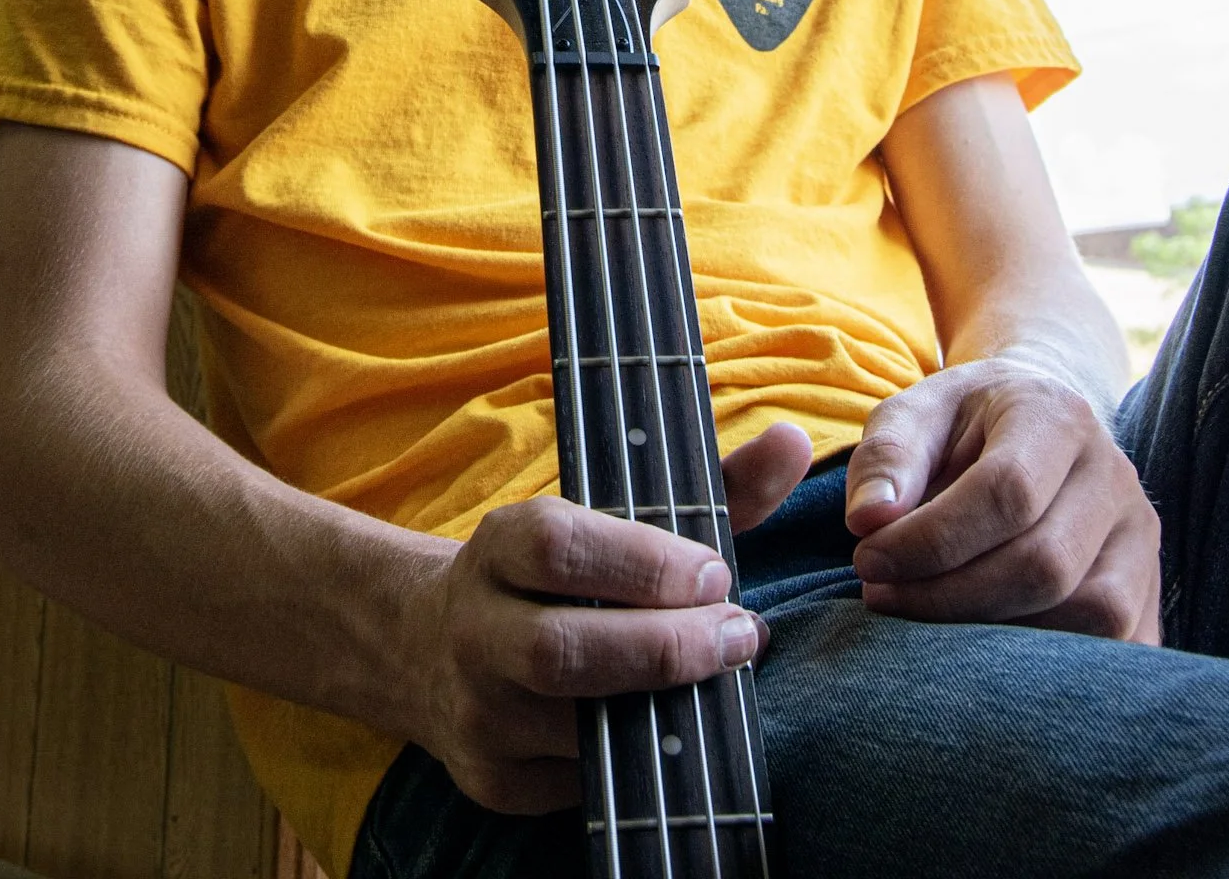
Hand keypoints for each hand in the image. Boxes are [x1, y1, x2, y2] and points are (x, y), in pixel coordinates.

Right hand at [407, 423, 809, 812]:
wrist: (435, 647)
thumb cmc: (561, 574)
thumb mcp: (620, 520)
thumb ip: (713, 486)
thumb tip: (793, 442)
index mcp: (499, 545)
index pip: (557, 547)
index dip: (641, 562)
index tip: (714, 573)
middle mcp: (475, 629)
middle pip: (562, 650)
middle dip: (664, 648)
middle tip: (739, 636)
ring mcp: (478, 712)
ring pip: (573, 728)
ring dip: (663, 711)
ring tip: (721, 683)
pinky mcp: (493, 780)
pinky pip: (577, 785)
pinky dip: (639, 762)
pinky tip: (675, 734)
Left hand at [845, 361, 1160, 643]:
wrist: (1036, 421)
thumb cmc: (964, 423)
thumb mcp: (916, 411)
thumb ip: (887, 456)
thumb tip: (869, 521)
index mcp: (1057, 416)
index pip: (1007, 492)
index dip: (932, 540)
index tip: (868, 559)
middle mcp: (1115, 476)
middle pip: (1045, 565)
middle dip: (950, 597)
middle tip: (881, 595)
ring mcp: (1141, 538)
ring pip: (1089, 618)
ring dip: (993, 636)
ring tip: (925, 620)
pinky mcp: (1149, 591)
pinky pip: (1116, 650)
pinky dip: (1045, 663)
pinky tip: (980, 648)